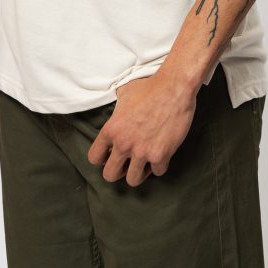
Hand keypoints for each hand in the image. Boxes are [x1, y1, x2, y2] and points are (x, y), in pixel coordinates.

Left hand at [87, 70, 196, 187]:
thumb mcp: (124, 92)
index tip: (110, 154)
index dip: (102, 157)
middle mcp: (123, 144)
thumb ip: (117, 109)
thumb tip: (116, 111)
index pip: (94, 157)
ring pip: (133, 180)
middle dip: (117, 170)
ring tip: (143, 161)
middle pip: (110, 175)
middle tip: (126, 163)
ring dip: (138, 172)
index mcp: (111, 130)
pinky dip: (159, 165)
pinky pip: (157, 172)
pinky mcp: (160, 155)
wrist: (174, 88)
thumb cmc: (149, 86)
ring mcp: (142, 152)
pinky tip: (161, 153)